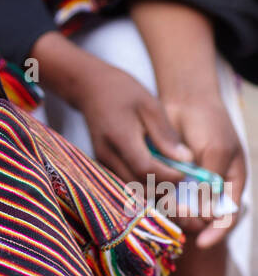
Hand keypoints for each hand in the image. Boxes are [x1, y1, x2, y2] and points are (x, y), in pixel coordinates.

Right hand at [75, 57, 193, 186]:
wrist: (90, 87)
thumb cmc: (122, 91)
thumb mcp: (150, 105)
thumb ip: (166, 134)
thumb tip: (186, 159)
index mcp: (120, 137)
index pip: (146, 169)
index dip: (168, 176)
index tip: (185, 171)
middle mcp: (108, 154)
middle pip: (137, 185)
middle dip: (162, 186)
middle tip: (180, 175)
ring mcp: (103, 160)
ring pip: (130, 187)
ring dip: (152, 187)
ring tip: (169, 173)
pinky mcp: (102, 163)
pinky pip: (124, 181)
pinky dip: (141, 182)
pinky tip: (154, 170)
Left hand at [161, 96, 246, 247]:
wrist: (185, 100)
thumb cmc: (209, 123)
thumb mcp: (216, 151)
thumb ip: (210, 181)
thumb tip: (206, 213)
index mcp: (231, 184)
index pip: (227, 216)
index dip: (216, 232)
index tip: (203, 242)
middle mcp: (210, 188)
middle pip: (202, 218)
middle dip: (192, 223)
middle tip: (180, 223)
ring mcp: (189, 184)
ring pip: (182, 210)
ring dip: (173, 214)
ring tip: (164, 211)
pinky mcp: (169, 177)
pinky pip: (164, 195)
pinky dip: (159, 200)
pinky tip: (150, 201)